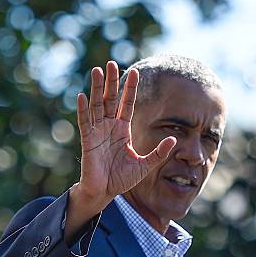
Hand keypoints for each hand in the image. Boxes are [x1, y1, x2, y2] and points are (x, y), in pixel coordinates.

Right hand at [75, 60, 175, 209]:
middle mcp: (109, 127)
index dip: (130, 89)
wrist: (105, 193)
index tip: (135, 72)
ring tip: (97, 71)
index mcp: (122, 130)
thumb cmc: (122, 179)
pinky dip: (83, 110)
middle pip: (110, 100)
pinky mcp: (88, 142)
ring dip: (97, 89)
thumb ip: (158, 153)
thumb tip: (173, 139)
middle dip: (111, 82)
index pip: (127, 104)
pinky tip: (82, 96)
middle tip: (111, 63)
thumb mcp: (145, 165)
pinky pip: (85, 122)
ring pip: (97, 106)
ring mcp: (97, 133)